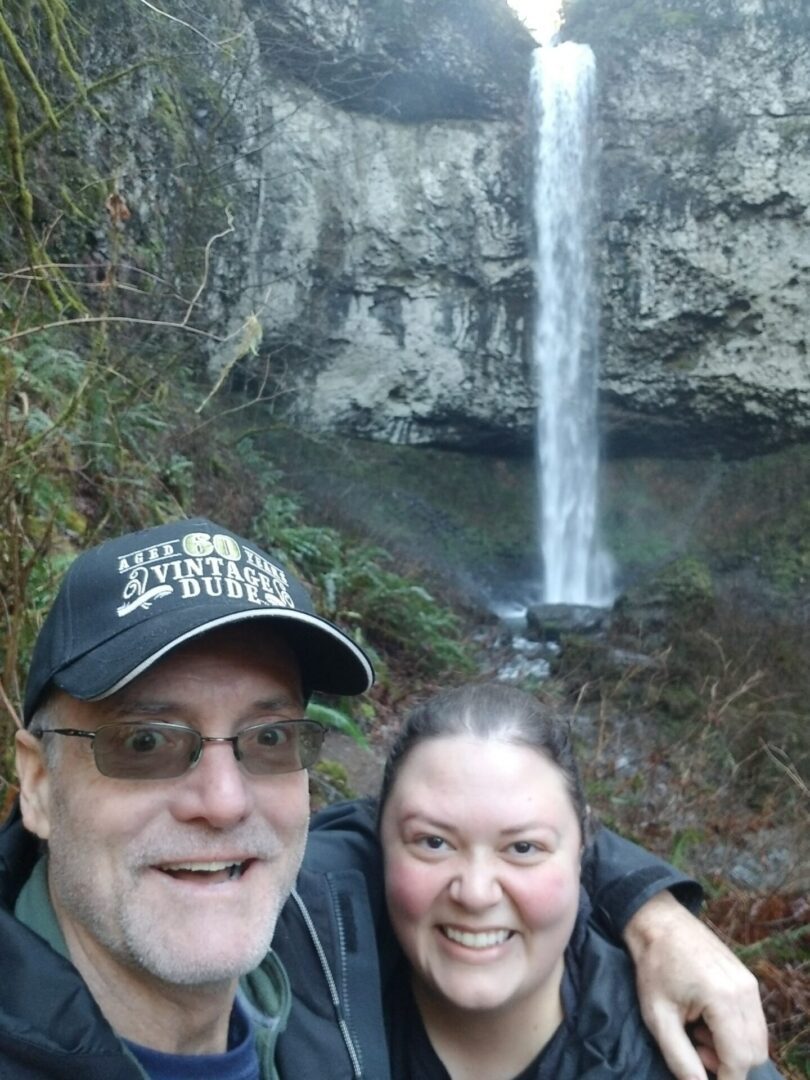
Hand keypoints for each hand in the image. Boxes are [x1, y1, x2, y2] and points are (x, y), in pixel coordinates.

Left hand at [624, 891, 768, 1079]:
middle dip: (728, 1063)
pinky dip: (734, 1031)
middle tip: (694, 1048)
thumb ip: (680, 1057)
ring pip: (756, 1038)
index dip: (724, 1077)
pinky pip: (752, 1020)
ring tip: (696, 1032)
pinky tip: (705, 1019)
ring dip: (731, 1048)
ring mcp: (749, 983)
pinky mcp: (747, 979)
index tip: (701, 1075)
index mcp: (723, 998)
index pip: (740, 1058)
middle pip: (754, 1052)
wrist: (659, 922)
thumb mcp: (658, 1016)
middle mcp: (745, 991)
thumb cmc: (654, 966)